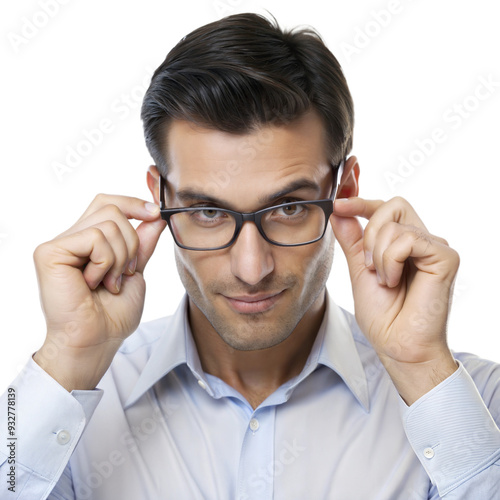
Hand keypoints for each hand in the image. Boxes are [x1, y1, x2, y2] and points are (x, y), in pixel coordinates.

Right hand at [33, 194, 166, 390]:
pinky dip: (106, 262)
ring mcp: (59, 244)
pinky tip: (93, 283)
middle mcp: (72, 238)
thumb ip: (142, 242)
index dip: (133, 203)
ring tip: (109, 282)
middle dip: (132, 241)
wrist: (97, 340)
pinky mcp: (50, 252)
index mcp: (88, 241)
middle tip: (126, 271)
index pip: (109, 203)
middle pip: (112, 208)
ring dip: (121, 257)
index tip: (156, 213)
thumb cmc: (113, 314)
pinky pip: (96, 238)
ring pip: (109, 223)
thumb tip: (155, 215)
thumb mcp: (135, 270)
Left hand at [330, 196, 458, 403]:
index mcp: (403, 242)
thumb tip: (339, 210)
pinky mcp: (446, 257)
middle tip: (366, 262)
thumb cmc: (382, 313)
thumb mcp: (358, 268)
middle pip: (393, 205)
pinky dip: (391, 261)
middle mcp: (422, 240)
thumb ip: (352, 238)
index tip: (338, 202)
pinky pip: (408, 239)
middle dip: (369, 231)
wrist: (395, 343)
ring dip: (378, 255)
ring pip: (396, 224)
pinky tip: (394, 281)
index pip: (385, 207)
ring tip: (384, 280)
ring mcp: (435, 247)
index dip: (361, 200)